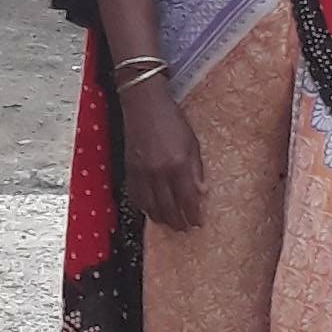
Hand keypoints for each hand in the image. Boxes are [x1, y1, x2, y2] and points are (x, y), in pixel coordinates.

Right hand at [121, 77, 204, 231]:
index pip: (187, 200)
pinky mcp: (130, 170)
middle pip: (168, 208)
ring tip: (169, 223)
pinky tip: (151, 210)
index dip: (193, 215)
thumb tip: (201, 192)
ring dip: (161, 218)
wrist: (144, 103)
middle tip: (184, 228)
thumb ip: (196, 169)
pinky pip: (136, 196)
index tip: (197, 222)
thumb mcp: (192, 142)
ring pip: (150, 206)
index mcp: (178, 164)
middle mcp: (159, 173)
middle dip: (178, 221)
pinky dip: (144, 207)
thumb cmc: (171, 118)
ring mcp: (142, 173)